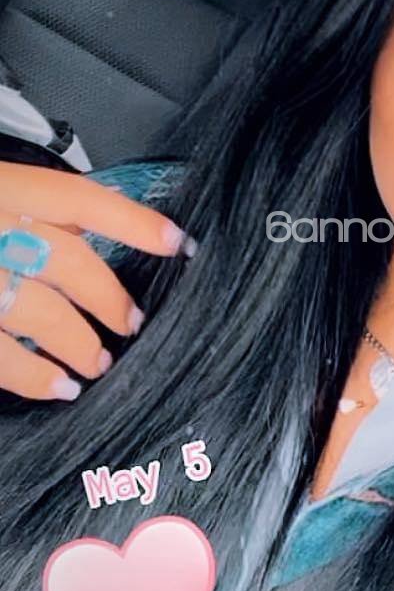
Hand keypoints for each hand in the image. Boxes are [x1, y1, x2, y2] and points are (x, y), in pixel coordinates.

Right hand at [0, 161, 192, 401]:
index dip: (134, 222)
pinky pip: (0, 356)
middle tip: (133, 322)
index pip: (81, 201)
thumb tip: (83, 236)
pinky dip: (34, 378)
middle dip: (109, 297)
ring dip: (80, 344)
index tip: (180, 242)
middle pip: (69, 263)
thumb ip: (26, 209)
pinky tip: (59, 389)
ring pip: (42, 314)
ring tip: (99, 363)